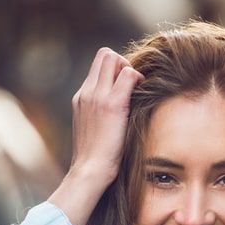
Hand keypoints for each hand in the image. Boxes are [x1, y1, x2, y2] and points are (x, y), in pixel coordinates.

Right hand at [48, 47, 143, 224]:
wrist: (89, 171)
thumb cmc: (96, 158)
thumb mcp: (93, 130)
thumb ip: (101, 114)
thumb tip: (119, 111)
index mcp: (81, 98)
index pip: (98, 65)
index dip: (114, 69)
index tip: (125, 88)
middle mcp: (86, 92)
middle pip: (105, 54)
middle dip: (122, 63)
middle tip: (133, 86)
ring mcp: (97, 95)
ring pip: (113, 58)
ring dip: (129, 69)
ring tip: (136, 92)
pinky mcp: (111, 104)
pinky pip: (128, 74)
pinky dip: (138, 79)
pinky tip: (142, 97)